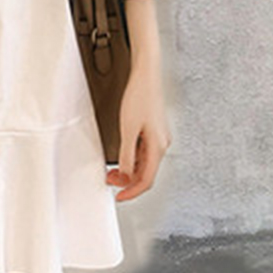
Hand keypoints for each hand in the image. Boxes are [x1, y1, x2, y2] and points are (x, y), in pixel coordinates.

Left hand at [105, 59, 171, 201]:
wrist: (146, 75)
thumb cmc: (140, 96)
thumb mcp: (128, 129)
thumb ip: (127, 155)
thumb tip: (126, 176)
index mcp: (158, 146)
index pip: (147, 179)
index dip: (132, 191)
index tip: (119, 197)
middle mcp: (162, 143)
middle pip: (146, 172)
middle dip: (128, 181)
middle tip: (110, 180)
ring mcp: (159, 136)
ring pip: (145, 162)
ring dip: (129, 170)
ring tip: (112, 170)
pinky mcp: (154, 129)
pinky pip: (144, 151)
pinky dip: (132, 158)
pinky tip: (122, 156)